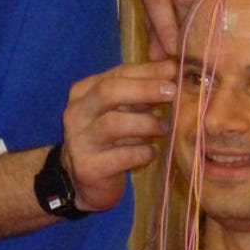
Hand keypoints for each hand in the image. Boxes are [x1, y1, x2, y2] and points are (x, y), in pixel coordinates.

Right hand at [61, 60, 177, 211]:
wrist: (83, 181)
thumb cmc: (109, 139)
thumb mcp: (121, 110)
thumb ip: (140, 89)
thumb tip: (172, 67)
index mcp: (83, 92)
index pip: (116, 73)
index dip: (146, 71)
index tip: (173, 70)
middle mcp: (75, 113)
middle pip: (108, 92)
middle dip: (144, 89)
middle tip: (172, 92)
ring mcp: (78, 141)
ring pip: (113, 123)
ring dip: (146, 123)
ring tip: (164, 128)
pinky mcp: (88, 167)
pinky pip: (121, 156)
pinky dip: (143, 152)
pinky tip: (152, 152)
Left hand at [137, 0, 243, 59]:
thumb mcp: (159, 1)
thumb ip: (156, 29)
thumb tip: (158, 59)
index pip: (157, 0)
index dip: (166, 29)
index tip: (176, 51)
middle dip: (194, 24)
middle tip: (202, 49)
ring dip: (217, 15)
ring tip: (220, 37)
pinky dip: (234, 0)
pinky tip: (234, 14)